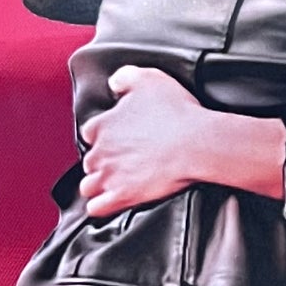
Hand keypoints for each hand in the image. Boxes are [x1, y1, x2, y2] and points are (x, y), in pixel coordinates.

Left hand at [78, 67, 285, 217]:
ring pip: (88, 185)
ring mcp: (110, 176)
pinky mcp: (122, 196)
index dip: (104, 135)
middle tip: (122, 160)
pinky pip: (96, 208)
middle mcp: (101, 151)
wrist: (196, 143)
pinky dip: (99, 206)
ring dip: (98, 184)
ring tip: (114, 182)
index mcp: (103, 125)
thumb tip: (114, 84)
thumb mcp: (148, 78)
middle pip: (89, 160)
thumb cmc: (177, 112)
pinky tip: (110, 202)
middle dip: (102, 161)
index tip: (117, 137)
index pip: (90, 132)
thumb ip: (124, 78)